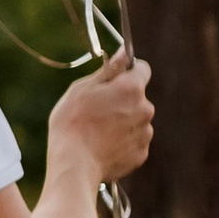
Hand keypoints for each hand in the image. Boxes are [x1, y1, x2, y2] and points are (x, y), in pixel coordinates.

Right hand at [49, 50, 153, 189]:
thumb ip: (109, 70)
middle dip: (122, 100)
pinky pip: (133, 142)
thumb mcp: (82, 88)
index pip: (142, 69)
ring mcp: (145, 133)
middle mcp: (145, 109)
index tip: (112, 81)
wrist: (74, 165)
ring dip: (122, 122)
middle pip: (137, 98)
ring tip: (97, 133)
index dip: (127, 72)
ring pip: (136, 121)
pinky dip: (121, 143)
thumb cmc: (72, 122)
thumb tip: (125, 52)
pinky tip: (102, 147)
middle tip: (96, 111)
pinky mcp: (141, 154)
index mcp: (132, 88)